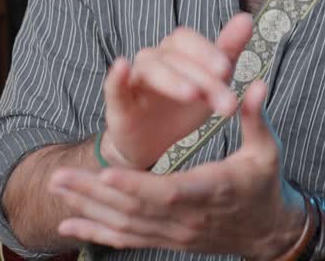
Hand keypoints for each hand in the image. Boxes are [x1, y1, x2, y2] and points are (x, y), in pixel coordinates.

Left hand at [50, 81, 306, 259]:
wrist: (268, 231)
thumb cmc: (265, 183)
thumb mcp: (267, 149)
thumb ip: (255, 117)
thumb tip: (256, 84)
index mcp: (212, 190)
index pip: (171, 191)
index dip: (138, 184)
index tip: (108, 170)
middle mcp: (189, 217)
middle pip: (136, 208)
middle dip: (95, 192)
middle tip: (59, 176)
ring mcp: (176, 233)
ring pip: (126, 225)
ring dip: (88, 208)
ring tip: (56, 188)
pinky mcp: (168, 240)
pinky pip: (127, 240)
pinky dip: (96, 233)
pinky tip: (68, 226)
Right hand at [100, 12, 253, 169]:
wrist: (153, 141)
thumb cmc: (183, 106)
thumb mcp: (212, 81)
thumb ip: (228, 50)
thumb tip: (246, 17)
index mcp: (177, 51)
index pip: (189, 41)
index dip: (207, 52)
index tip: (227, 70)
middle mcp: (155, 58)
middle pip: (175, 56)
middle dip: (202, 76)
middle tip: (224, 100)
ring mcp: (135, 78)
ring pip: (152, 69)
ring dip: (173, 80)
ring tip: (193, 95)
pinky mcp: (118, 102)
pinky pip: (114, 85)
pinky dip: (117, 76)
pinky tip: (122, 67)